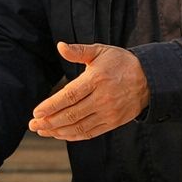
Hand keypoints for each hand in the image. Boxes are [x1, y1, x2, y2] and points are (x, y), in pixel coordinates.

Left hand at [29, 41, 148, 140]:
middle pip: (72, 114)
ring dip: (58, 131)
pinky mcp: (113, 122)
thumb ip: (78, 51)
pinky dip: (73, 136)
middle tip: (32, 124)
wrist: (149, 78)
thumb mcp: (100, 51)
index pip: (70, 96)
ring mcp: (109, 113)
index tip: (36, 111)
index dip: (52, 105)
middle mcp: (103, 98)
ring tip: (42, 131)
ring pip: (79, 126)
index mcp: (97, 79)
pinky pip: (90, 133)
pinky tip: (60, 134)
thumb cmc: (120, 62)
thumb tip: (60, 46)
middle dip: (49, 121)